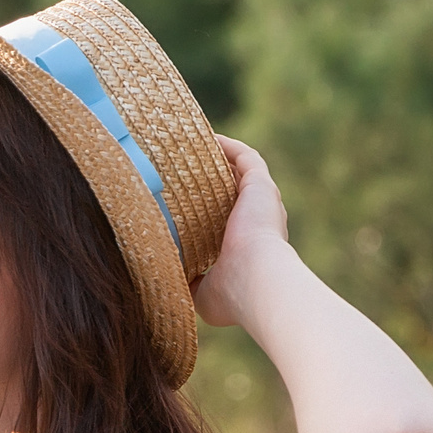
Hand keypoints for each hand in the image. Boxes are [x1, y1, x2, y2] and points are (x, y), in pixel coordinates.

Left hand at [192, 135, 291, 328]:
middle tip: (182, 170)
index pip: (226, 220)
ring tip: (192, 148)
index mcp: (246, 245)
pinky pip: (246, 157)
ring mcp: (262, 201)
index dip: (207, 209)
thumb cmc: (232, 294)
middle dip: (212, 179)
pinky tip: (207, 137)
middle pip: (234, 192)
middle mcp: (258, 220)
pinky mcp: (261, 186)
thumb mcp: (203, 294)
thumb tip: (170, 282)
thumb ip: (189, 284)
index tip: (183, 202)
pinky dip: (228, 146)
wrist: (257, 281)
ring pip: (241, 171)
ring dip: (220, 158)